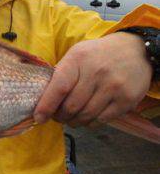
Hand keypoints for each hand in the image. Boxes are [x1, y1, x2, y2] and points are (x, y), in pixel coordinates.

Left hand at [34, 32, 152, 126]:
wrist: (135, 50)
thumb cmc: (97, 55)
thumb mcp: (76, 54)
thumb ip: (61, 73)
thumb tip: (42, 98)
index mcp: (78, 59)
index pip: (59, 87)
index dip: (46, 105)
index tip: (38, 117)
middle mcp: (96, 72)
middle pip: (71, 106)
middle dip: (60, 116)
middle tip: (56, 117)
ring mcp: (113, 87)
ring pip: (86, 115)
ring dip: (74, 121)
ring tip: (70, 118)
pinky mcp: (126, 100)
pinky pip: (101, 120)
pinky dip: (90, 123)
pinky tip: (87, 117)